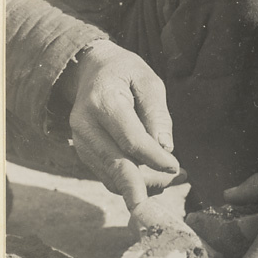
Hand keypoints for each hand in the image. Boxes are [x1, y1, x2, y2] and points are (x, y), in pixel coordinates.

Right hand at [63, 40, 183, 210]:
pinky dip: (134, 185)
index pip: (131, 140)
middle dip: (146, 186)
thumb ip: (157, 113)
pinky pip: (110, 179)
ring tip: (173, 177)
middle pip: (117, 166)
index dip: (155, 159)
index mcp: (102, 102)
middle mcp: (86, 126)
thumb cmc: (125, 74)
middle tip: (175, 186)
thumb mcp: (148, 81)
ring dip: (146, 186)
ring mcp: (81, 143)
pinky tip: (156, 178)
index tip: (176, 168)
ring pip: (114, 178)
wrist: (90, 71)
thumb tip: (165, 148)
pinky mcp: (85, 155)